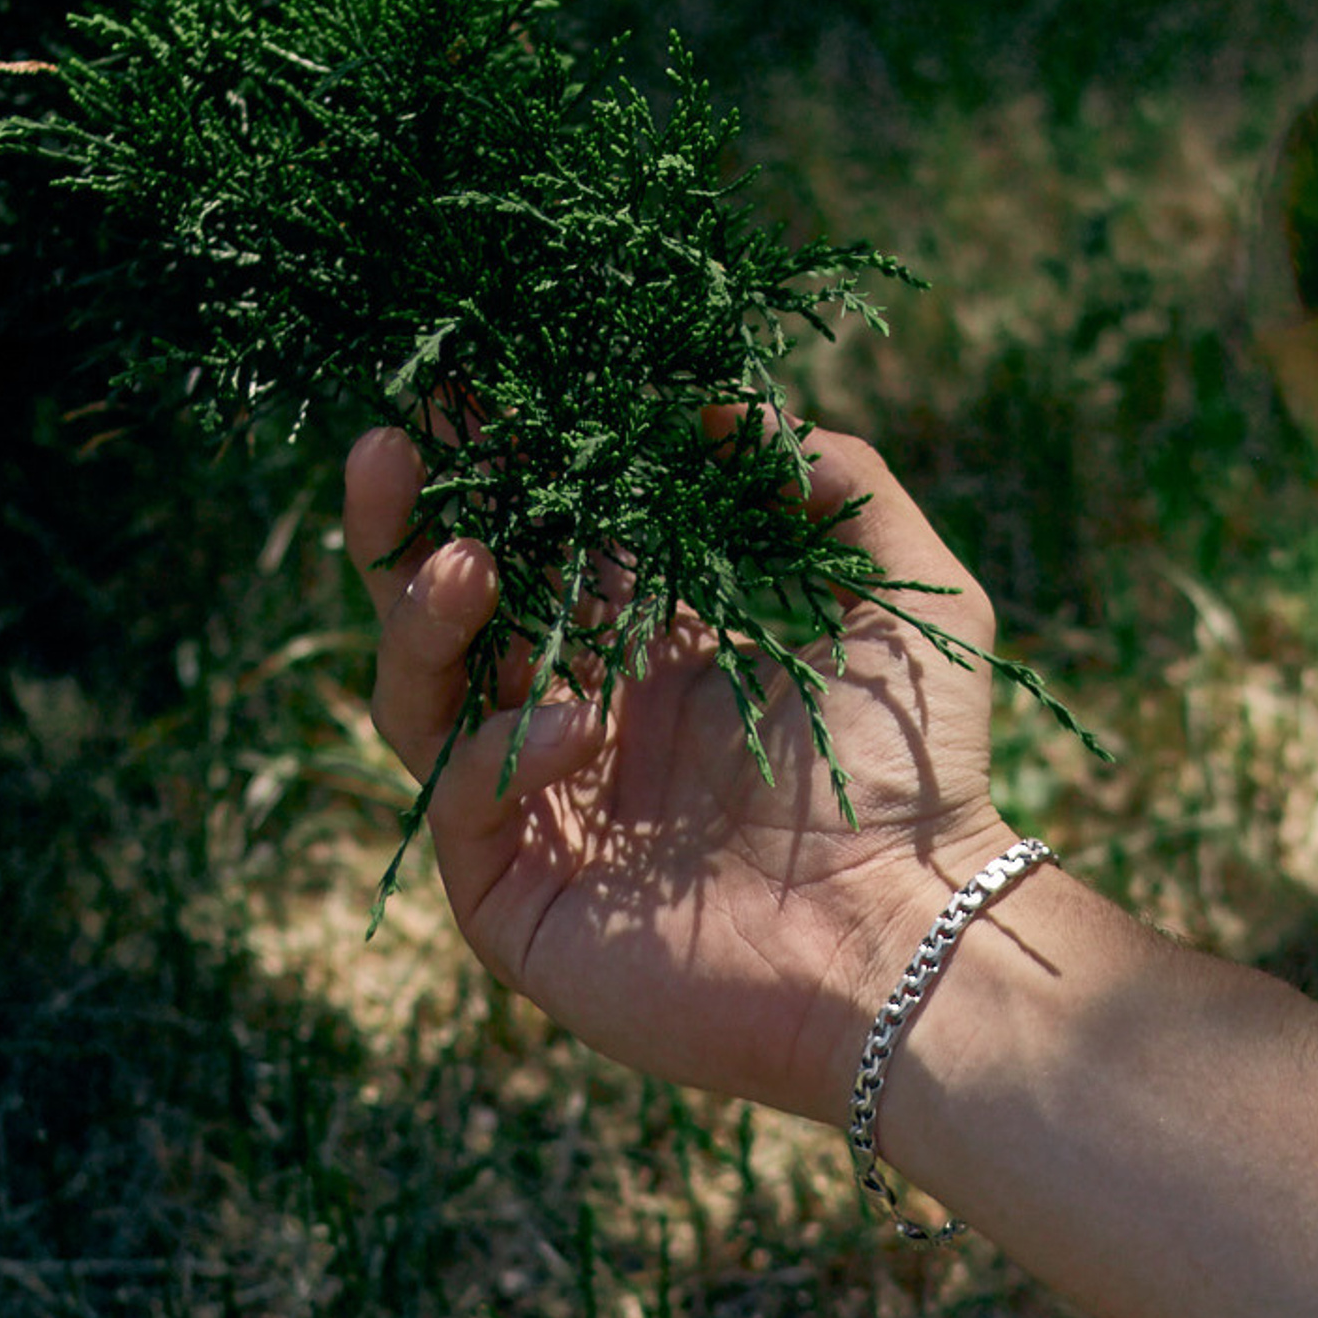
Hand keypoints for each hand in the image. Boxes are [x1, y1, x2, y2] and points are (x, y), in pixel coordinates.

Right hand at [344, 421, 1019, 1125]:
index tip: (471, 379)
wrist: (909, 937)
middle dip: (411, 521)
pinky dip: (498, 751)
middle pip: (452, 608)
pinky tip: (576, 724)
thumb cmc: (920, 773)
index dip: (506, 465)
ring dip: (423, 620)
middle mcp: (583, 718)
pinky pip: (458, 805)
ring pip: (421, 698)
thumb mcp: (910, 594)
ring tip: (461, 561)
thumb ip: (839, 482)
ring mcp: (543, 810)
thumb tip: (728, 402)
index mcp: (659, 648)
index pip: (547, 540)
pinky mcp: (517, 898)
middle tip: (397, 441)